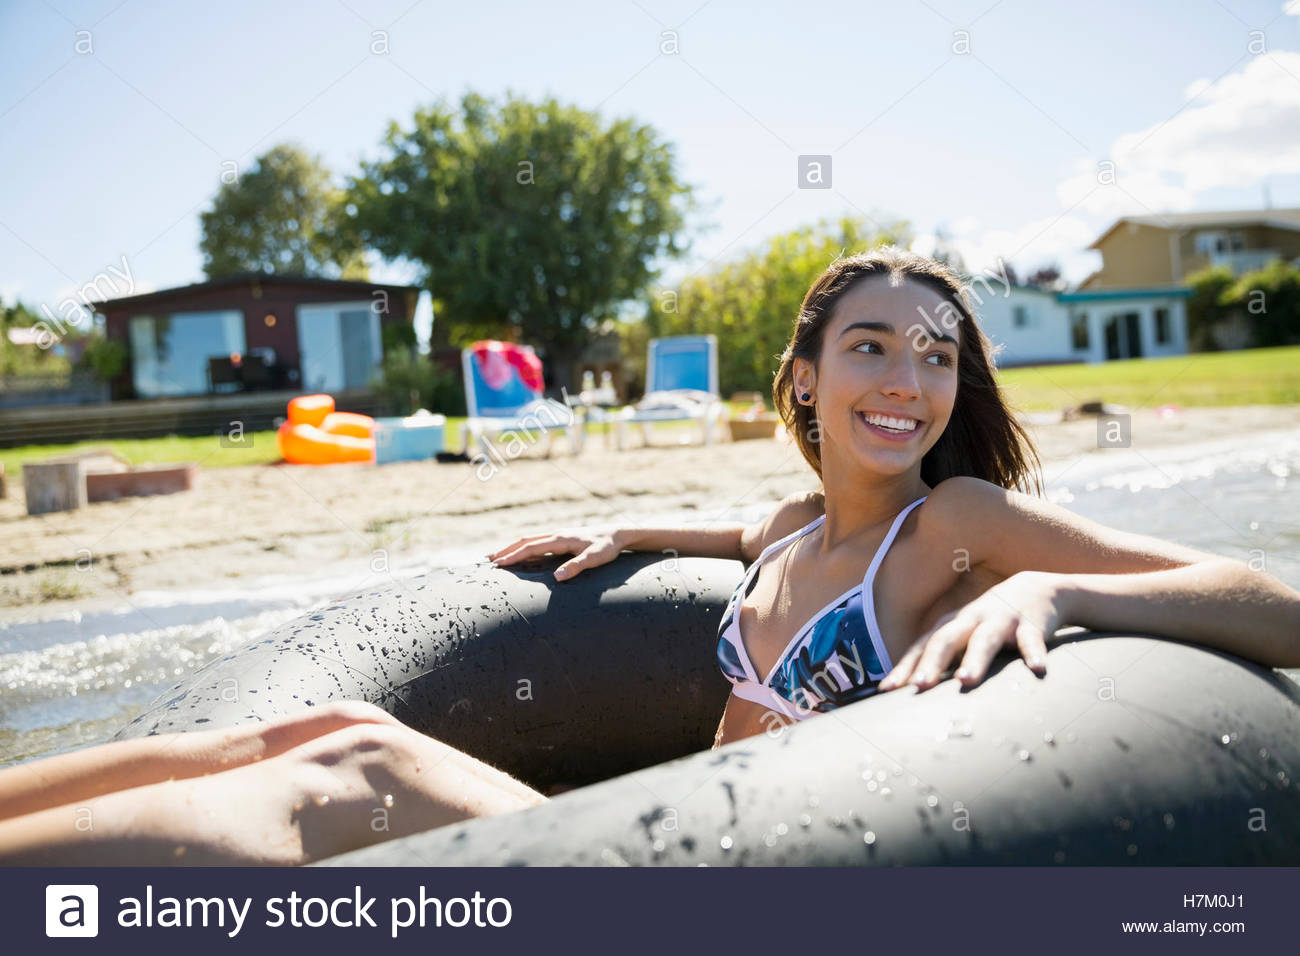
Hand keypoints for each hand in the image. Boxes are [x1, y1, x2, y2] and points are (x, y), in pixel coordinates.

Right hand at [487, 528, 624, 580]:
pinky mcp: (560, 539)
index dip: (514, 556)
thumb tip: (557, 578)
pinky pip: (537, 542)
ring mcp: (557, 535)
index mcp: (560, 539)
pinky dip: (523, 548)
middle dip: (506, 550)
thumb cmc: (606, 548)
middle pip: (525, 541)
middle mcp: (556, 535)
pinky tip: (519, 555)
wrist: (616, 534)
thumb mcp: (595, 559)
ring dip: (512, 548)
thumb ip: (576, 567)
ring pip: (529, 540)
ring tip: (497, 556)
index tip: (499, 564)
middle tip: (488, 560)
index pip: (531, 547)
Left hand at [879, 571, 1066, 691]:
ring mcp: (1000, 621)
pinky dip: (1034, 654)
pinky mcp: (1031, 626)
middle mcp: (970, 621)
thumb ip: (942, 660)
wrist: (1036, 589)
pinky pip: (1032, 641)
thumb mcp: (964, 635)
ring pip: (985, 640)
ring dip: (974, 660)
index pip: (922, 647)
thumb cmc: (989, 623)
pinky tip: (1037, 669)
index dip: (905, 667)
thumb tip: (911, 692)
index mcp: (951, 626)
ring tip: (965, 681)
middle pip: (946, 640)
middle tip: (919, 687)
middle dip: (931, 663)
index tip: (887, 691)